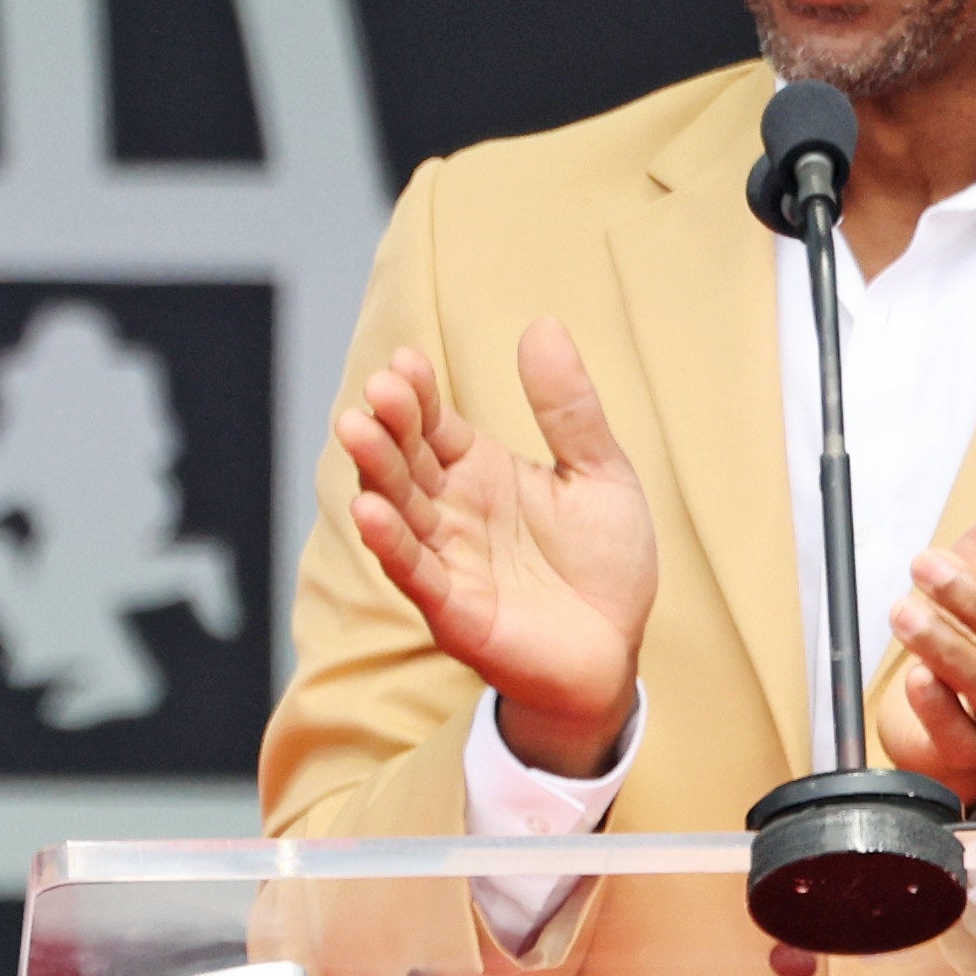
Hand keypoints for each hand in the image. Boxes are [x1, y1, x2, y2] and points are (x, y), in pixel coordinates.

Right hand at [335, 321, 655, 774]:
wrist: (617, 651)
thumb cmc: (604, 565)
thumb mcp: (599, 472)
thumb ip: (569, 408)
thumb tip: (543, 325)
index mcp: (480, 473)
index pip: (434, 425)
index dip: (418, 395)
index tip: (404, 361)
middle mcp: (452, 514)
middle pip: (407, 461)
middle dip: (388, 425)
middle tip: (379, 388)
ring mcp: (447, 562)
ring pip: (399, 511)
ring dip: (375, 473)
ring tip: (357, 430)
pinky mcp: (454, 612)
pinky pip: (415, 574)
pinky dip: (392, 544)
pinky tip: (370, 510)